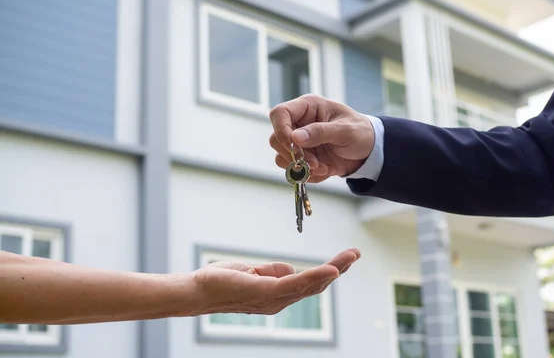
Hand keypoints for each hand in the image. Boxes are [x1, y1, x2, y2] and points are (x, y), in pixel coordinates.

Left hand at [190, 248, 359, 315]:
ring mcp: (274, 299)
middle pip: (316, 285)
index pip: (309, 283)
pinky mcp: (266, 293)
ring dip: (333, 269)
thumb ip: (273, 271)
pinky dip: (315, 276)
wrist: (198, 290)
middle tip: (355, 254)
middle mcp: (280, 301)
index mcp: (278, 294)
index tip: (345, 258)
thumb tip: (290, 268)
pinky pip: (296, 284)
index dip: (329, 272)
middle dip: (338, 270)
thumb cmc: (222, 281)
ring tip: (349, 257)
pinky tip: (330, 270)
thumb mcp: (253, 271)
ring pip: (311, 284)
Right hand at [269, 95, 373, 182]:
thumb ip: (320, 132)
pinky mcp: (303, 158)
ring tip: (323, 167)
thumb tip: (295, 137)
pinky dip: (308, 175)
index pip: (280, 114)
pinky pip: (294, 170)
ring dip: (301, 167)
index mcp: (308, 107)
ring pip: (281, 156)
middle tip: (314, 163)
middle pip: (276, 138)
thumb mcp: (345, 130)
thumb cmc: (360, 132)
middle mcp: (299, 124)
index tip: (293, 145)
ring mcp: (299, 142)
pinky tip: (326, 170)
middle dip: (293, 154)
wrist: (369, 152)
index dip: (281, 129)